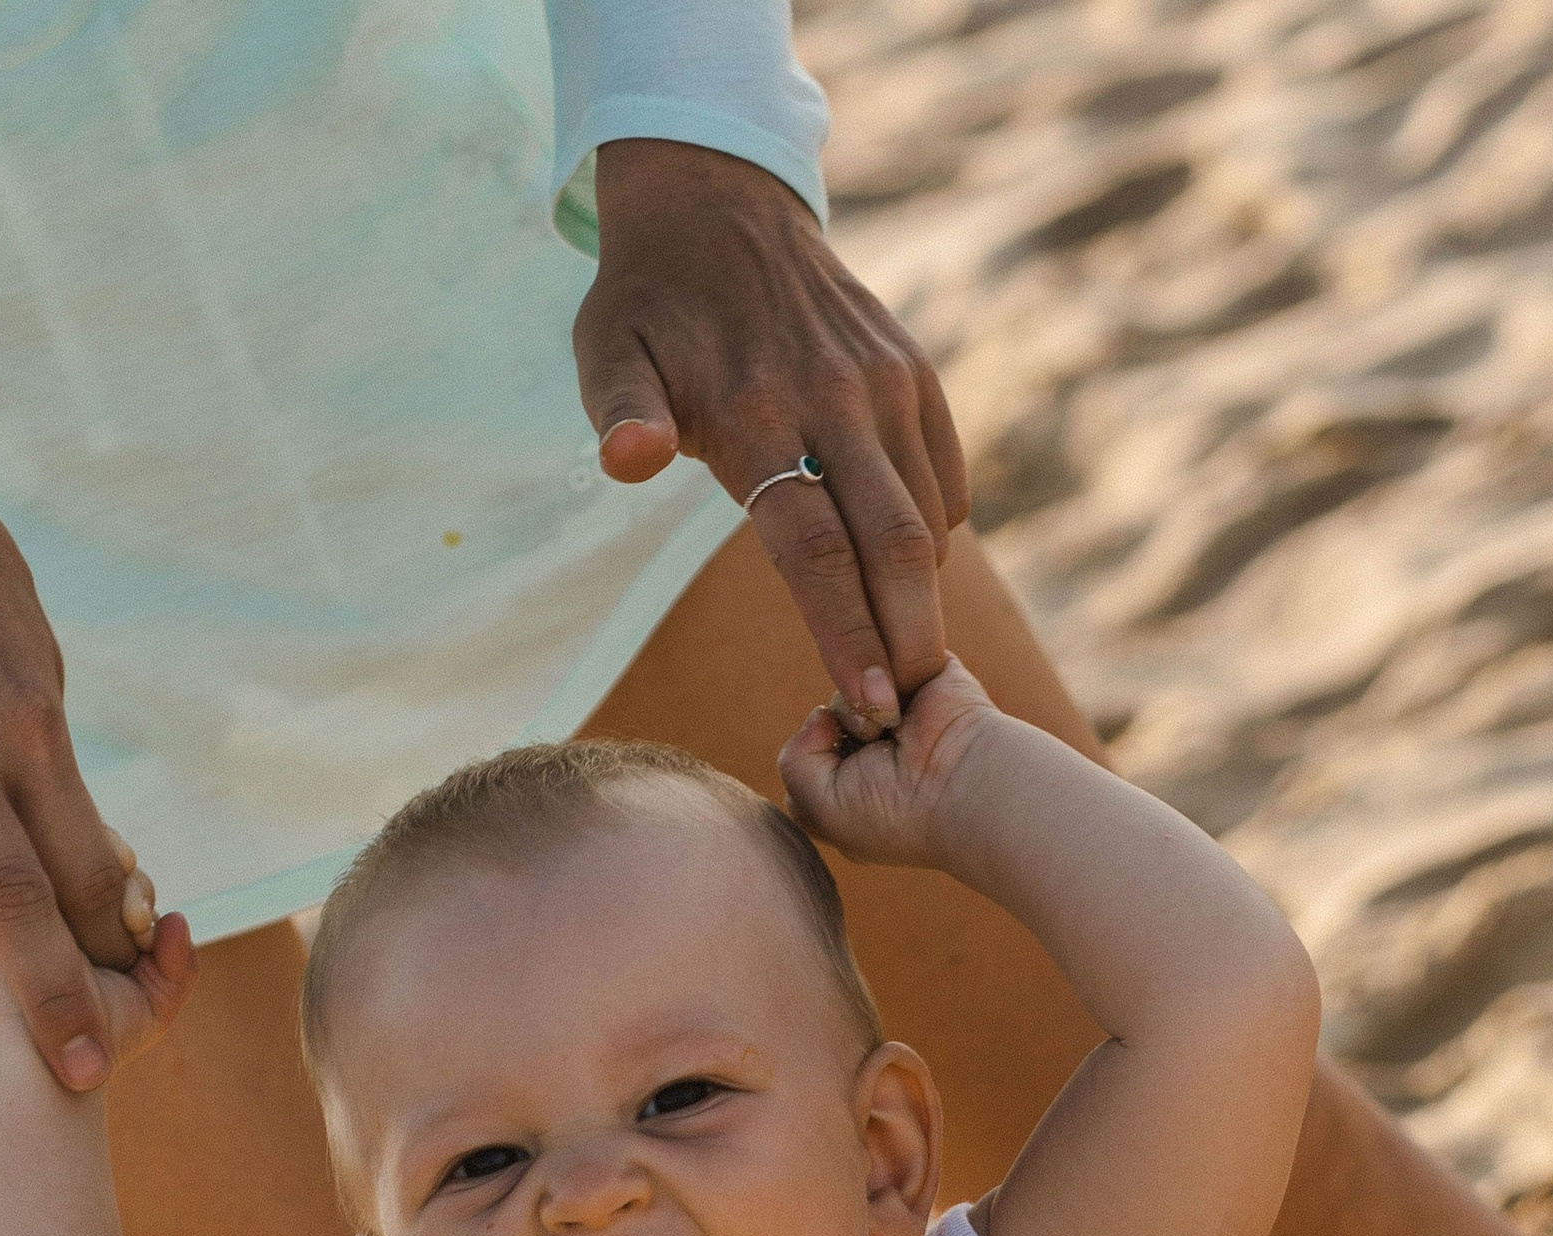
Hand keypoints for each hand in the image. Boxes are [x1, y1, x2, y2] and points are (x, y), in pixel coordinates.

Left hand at [574, 141, 968, 724]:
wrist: (717, 204)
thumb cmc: (650, 306)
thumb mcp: (607, 353)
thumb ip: (621, 416)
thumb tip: (627, 462)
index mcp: (757, 412)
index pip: (815, 550)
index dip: (846, 636)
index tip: (869, 707)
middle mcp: (835, 398)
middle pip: (893, 548)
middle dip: (906, 641)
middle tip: (906, 713)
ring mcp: (886, 384)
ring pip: (929, 523)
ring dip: (922, 601)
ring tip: (903, 658)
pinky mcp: (916, 375)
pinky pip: (946, 484)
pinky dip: (934, 541)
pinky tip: (903, 573)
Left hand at [779, 659, 999, 866]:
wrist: (962, 780)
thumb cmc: (895, 811)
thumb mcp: (819, 809)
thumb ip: (793, 761)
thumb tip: (821, 710)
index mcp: (853, 792)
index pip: (805, 760)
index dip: (813, 766)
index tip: (851, 793)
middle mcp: (874, 750)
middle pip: (823, 721)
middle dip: (837, 738)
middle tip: (877, 762)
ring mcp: (895, 711)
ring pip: (844, 687)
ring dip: (860, 713)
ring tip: (895, 735)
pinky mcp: (915, 673)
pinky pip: (874, 654)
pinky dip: (882, 680)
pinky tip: (907, 708)